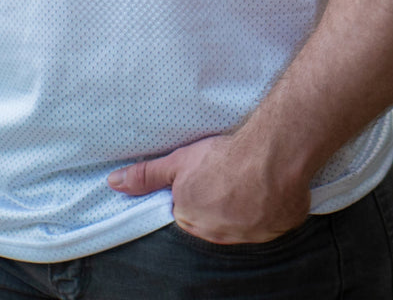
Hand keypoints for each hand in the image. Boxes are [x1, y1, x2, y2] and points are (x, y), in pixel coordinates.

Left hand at [107, 134, 310, 244]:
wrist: (269, 157)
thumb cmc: (222, 158)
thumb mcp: (177, 162)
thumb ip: (146, 176)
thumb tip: (114, 183)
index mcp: (191, 220)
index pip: (186, 211)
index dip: (195, 191)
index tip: (204, 176)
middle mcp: (218, 234)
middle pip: (212, 220)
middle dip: (216, 201)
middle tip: (225, 174)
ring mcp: (250, 235)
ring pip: (242, 222)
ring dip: (243, 206)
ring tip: (248, 178)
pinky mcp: (278, 228)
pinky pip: (271, 221)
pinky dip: (270, 207)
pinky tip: (269, 187)